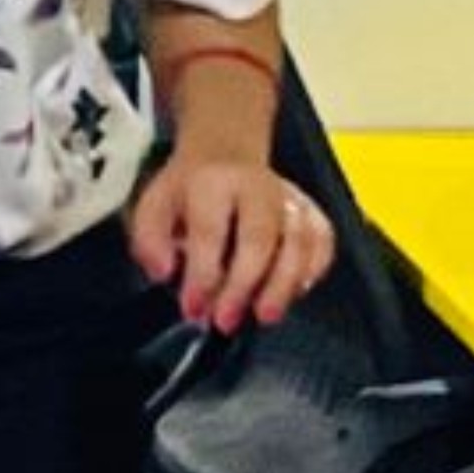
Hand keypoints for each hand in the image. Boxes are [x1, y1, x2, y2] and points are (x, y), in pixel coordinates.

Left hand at [131, 158, 334, 335]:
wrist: (225, 153)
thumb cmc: (189, 189)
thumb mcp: (153, 206)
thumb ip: (150, 240)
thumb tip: (164, 272)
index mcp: (212, 181)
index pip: (210, 230)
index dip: (202, 274)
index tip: (193, 307)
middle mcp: (257, 186)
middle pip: (260, 238)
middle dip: (244, 286)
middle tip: (226, 319)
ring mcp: (288, 197)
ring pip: (297, 241)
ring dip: (283, 284)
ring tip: (265, 315)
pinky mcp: (310, 209)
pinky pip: (322, 240)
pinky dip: (313, 269)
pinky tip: (295, 292)